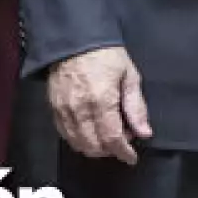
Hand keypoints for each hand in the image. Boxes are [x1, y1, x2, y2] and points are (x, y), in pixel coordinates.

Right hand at [48, 46, 152, 163]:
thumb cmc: (106, 55)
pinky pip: (66, 135)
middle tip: (124, 137)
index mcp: (101, 101)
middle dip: (111, 149)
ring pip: (78, 144)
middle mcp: (80, 110)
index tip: (132, 157)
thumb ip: (136, 107)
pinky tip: (91, 130)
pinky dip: (80, 139)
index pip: (112, 139)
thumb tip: (144, 132)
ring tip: (109, 133)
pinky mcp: (53, 109)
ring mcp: (63, 111)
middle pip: (94, 146)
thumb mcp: (129, 76)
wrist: (74, 39)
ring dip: (95, 147)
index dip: (123, 152)